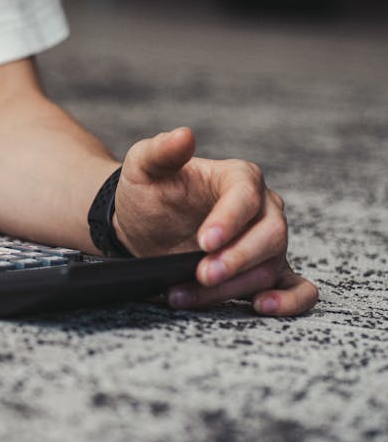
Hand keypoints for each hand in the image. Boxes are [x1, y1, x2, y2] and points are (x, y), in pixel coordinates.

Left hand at [113, 127, 317, 315]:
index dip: (229, 221)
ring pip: (269, 268)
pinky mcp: (265, 271)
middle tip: (200, 274)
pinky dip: (289, 301)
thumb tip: (184, 135)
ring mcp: (267, 242)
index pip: (246, 197)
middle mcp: (263, 209)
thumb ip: (161, 151)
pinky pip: (298, 289)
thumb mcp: (143, 166)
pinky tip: (261, 306)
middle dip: (235, 260)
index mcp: (239, 178)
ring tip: (184, 295)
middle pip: (269, 236)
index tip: (204, 242)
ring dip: (230, 287)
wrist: (143, 224)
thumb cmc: (148, 191)